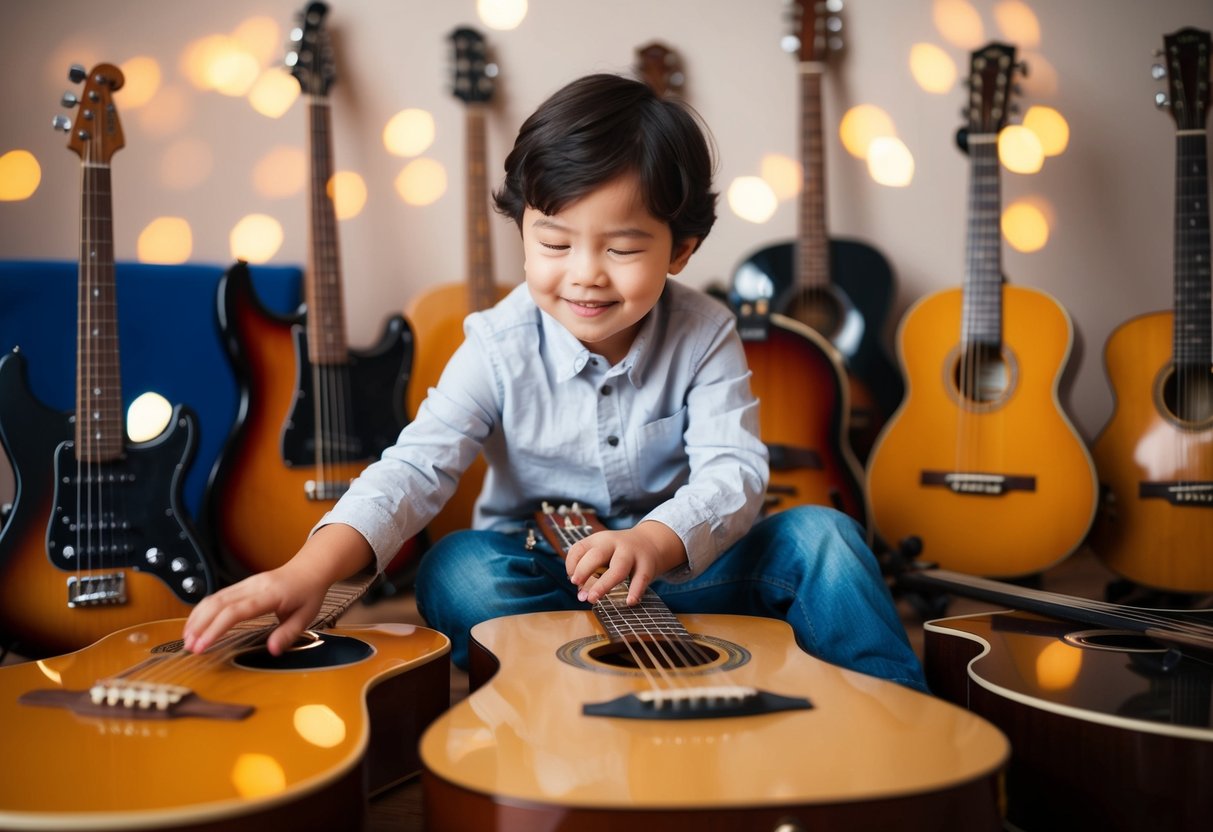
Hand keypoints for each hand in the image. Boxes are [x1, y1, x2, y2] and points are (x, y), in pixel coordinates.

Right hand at [182, 523, 373, 654]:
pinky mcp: (242, 585)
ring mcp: (247, 583)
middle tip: (190, 647)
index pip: (236, 611)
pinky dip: (204, 609)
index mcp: (270, 594)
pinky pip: (218, 595)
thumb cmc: (308, 593)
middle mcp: (254, 586)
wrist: (309, 569)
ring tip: (188, 639)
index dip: (216, 628)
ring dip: (198, 617)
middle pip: (219, 603)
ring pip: (215, 597)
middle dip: (200, 625)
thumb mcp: (306, 616)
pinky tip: (197, 623)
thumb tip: (272, 650)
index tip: (203, 645)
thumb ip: (288, 633)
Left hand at [565, 520, 685, 604]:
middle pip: (596, 556)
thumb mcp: (604, 554)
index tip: (572, 579)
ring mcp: (632, 554)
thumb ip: (591, 573)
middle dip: (583, 572)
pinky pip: (640, 579)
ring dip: (603, 585)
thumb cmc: (619, 553)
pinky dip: (635, 590)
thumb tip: (582, 595)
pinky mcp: (647, 565)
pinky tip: (630, 601)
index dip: (571, 565)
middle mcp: (614, 543)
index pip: (579, 548)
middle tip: (578, 590)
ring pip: (617, 568)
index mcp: (599, 539)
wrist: (651, 542)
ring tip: (592, 599)